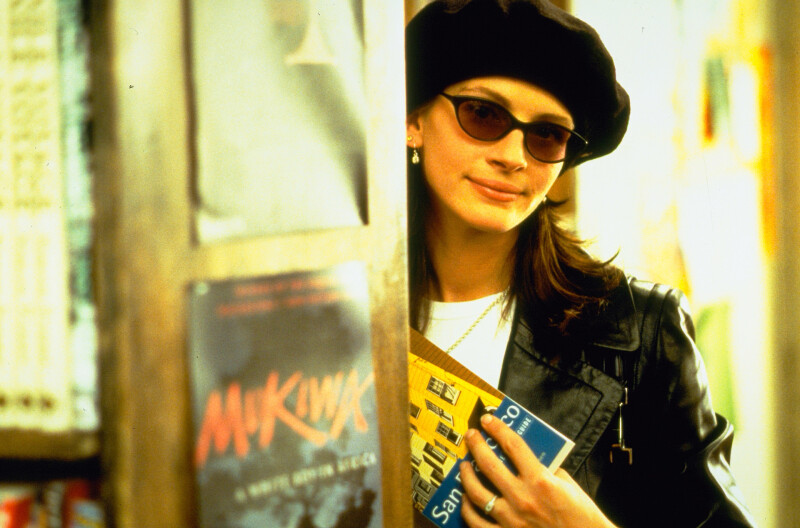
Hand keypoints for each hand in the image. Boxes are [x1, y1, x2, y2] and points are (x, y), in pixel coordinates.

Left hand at [459, 414, 616, 527]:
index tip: (488, 420)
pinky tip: (466, 498)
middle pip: (489, 465)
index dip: (498, 429)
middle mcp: (523, 499)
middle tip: (471, 436)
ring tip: (464, 465)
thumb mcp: (566, 484)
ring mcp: (512, 520)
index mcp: (541, 481)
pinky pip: (477, 522)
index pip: (513, 446)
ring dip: (467, 476)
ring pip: (477, 493)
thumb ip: (545, 468)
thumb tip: (523, 455)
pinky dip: (468, 509)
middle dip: (476, 446)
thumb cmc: (580, 516)